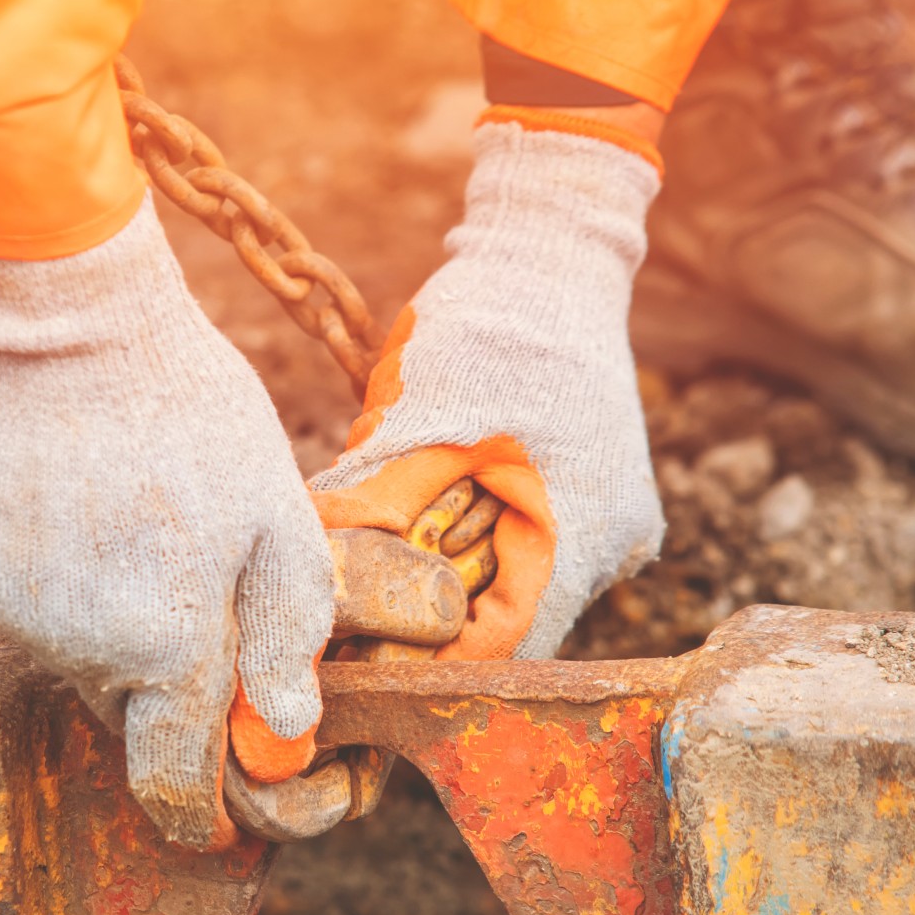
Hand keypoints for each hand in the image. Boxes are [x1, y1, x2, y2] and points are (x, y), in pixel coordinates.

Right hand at [0, 196, 333, 849]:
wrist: (69, 329)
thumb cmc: (194, 415)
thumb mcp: (278, 517)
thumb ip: (289, 633)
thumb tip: (287, 732)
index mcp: (169, 646)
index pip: (173, 780)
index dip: (197, 810)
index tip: (212, 814)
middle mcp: (81, 650)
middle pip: (131, 716)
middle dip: (169, 690)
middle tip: (196, 597)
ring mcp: (18, 615)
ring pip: (81, 665)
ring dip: (118, 633)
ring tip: (143, 533)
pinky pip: (34, 617)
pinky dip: (67, 591)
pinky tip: (91, 514)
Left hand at [311, 114, 666, 659]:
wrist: (545, 249)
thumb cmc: (488, 325)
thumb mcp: (416, 419)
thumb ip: (369, 501)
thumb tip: (306, 570)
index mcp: (587, 539)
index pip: (500, 647)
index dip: (420, 660)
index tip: (347, 664)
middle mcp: (608, 545)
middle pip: (500, 622)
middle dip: (421, 619)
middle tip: (340, 621)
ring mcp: (600, 519)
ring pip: (502, 582)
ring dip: (436, 576)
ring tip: (365, 565)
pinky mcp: (579, 494)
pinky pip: (511, 542)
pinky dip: (458, 538)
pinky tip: (410, 518)